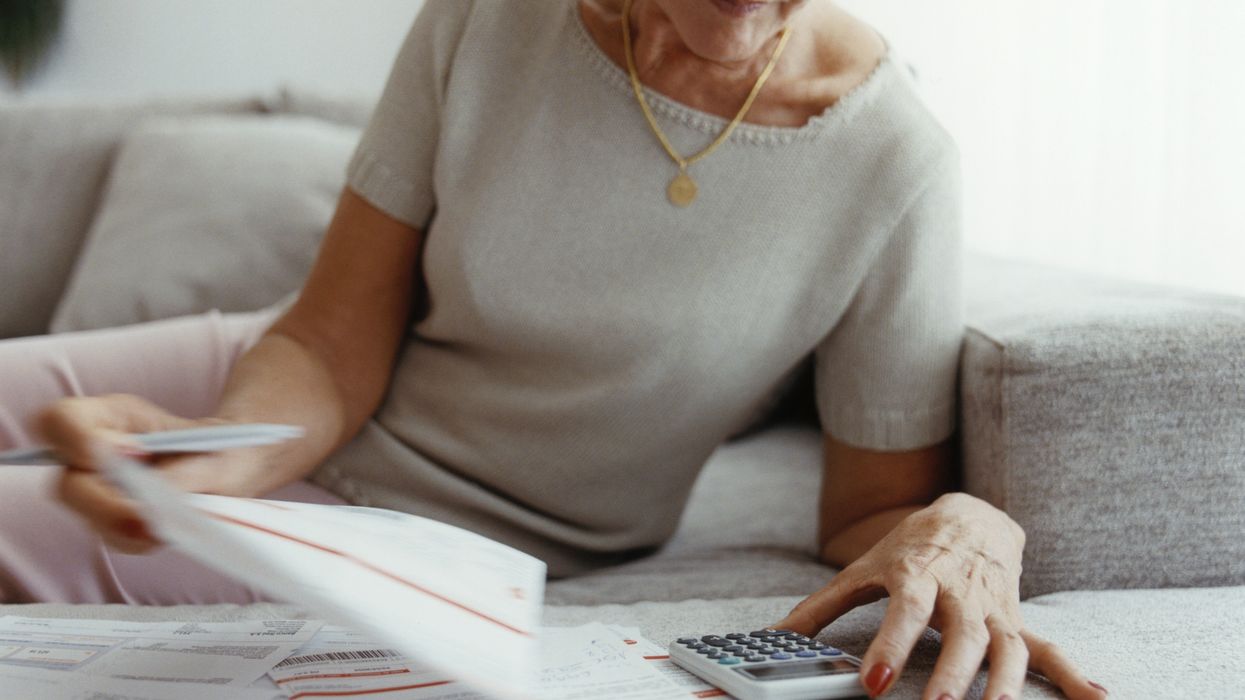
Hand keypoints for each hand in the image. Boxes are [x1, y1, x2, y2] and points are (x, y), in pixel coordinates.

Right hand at [34, 394, 266, 553]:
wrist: (237, 464)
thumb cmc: (224, 445)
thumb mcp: (214, 452)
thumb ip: (182, 472)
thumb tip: (152, 502)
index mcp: (113, 417)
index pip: (60, 421)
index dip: (78, 441)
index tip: (131, 455)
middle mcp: (95, 453)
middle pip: (68, 483)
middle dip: (106, 504)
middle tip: (149, 515)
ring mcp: (99, 489)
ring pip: (87, 516)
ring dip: (127, 526)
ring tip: (169, 524)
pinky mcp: (113, 519)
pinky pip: (113, 536)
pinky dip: (141, 538)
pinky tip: (169, 530)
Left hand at [776, 493, 1107, 699]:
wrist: (969, 514)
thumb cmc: (909, 548)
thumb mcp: (862, 570)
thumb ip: (819, 608)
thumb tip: (771, 636)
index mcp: (918, 574)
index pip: (906, 608)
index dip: (893, 646)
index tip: (877, 683)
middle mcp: (961, 591)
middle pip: (962, 634)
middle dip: (953, 673)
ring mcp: (994, 607)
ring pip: (1006, 647)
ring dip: (1005, 684)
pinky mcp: (1017, 620)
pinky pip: (1048, 649)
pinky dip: (1074, 675)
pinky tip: (1097, 698)